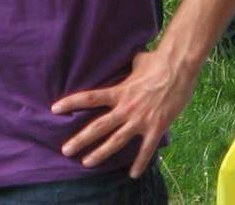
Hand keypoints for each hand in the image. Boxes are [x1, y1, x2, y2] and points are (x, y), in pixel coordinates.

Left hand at [52, 46, 197, 177]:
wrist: (179, 67)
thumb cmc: (159, 61)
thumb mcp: (138, 61)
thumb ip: (130, 66)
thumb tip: (131, 60)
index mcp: (120, 91)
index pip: (90, 98)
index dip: (71, 103)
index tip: (55, 109)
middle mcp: (126, 108)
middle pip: (98, 126)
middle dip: (80, 140)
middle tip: (65, 150)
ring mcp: (140, 120)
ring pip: (116, 141)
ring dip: (100, 154)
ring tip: (87, 163)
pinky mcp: (156, 127)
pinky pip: (146, 149)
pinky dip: (139, 163)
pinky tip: (133, 175)